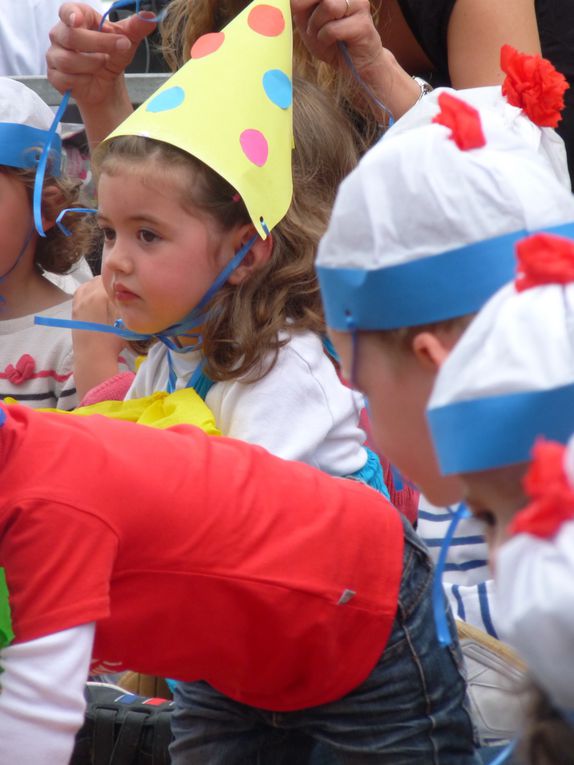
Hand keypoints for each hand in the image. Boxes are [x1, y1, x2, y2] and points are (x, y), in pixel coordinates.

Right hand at [46, 3, 156, 107]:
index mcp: (76, 18)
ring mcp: (54, 55)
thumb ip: (135, 28)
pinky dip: (82, 81)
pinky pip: (65, 78)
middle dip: (99, 44)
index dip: (71, 14)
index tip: (79, 20)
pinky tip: (89, 78)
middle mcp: (61, 34)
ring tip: (102, 65)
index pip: (67, 10)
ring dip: (93, 65)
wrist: (106, 83)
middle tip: (120, 47)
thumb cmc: (112, 55)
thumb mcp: (126, 40)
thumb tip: (150, 17)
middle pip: (71, 37)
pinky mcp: (54, 76)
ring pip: (68, 60)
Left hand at [72, 276, 126, 399]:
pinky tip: (96, 299)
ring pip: (89, 283)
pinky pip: (81, 291)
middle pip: (99, 279)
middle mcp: (87, 295)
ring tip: (107, 295)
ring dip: (98, 286)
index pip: (111, 279)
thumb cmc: (112, 341)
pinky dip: (88, 291)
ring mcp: (78, 302)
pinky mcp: (74, 309)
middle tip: (118, 291)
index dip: (120, 282)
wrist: (93, 357)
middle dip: (109, 283)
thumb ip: (126, 303)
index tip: (127, 287)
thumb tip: (127, 293)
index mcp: (100, 297)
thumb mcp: (125, 320)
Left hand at [292, 0, 384, 74]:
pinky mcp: (363, 25)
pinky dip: (325, 38)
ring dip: (317, 24)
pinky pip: (333, 28)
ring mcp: (359, 5)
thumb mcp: (308, 22)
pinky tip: (330, 42)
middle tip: (308, 23)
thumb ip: (300, 7)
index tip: (296, 8)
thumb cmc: (331, 42)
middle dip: (307, 6)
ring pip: (329, 6)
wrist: (355, 65)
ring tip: (320, 35)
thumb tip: (291, 0)